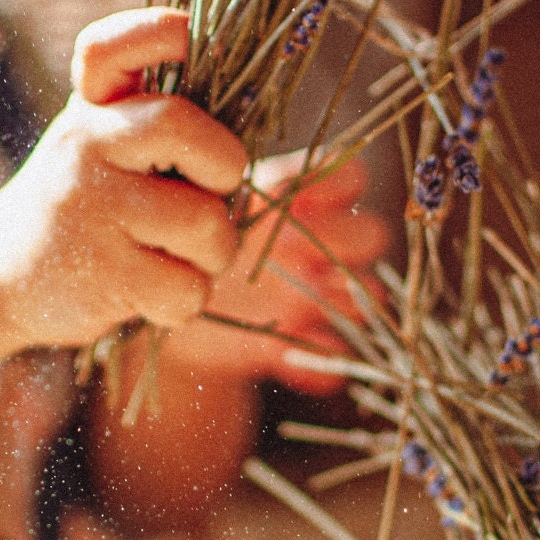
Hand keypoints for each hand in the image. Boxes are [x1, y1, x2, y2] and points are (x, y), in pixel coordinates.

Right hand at [0, 8, 248, 348]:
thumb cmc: (85, 203)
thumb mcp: (101, 140)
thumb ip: (155, 115)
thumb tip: (252, 103)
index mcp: (91, 107)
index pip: (107, 49)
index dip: (156, 32)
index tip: (187, 40)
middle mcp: (83, 144)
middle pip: (179, 125)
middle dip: (225, 166)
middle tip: (215, 191)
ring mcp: (88, 208)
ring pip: (203, 221)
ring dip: (214, 250)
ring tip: (180, 255)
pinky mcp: (101, 274)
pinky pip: (186, 287)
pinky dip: (186, 298)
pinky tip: (153, 292)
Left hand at [159, 150, 389, 393]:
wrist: (167, 305)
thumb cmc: (190, 242)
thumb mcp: (208, 213)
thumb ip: (239, 199)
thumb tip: (270, 191)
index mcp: (300, 202)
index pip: (350, 178)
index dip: (335, 186)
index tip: (298, 200)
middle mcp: (320, 245)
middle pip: (371, 233)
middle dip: (344, 241)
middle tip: (298, 251)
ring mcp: (317, 293)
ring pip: (369, 295)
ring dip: (343, 301)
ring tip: (298, 304)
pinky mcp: (304, 340)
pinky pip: (337, 353)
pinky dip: (319, 362)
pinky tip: (281, 356)